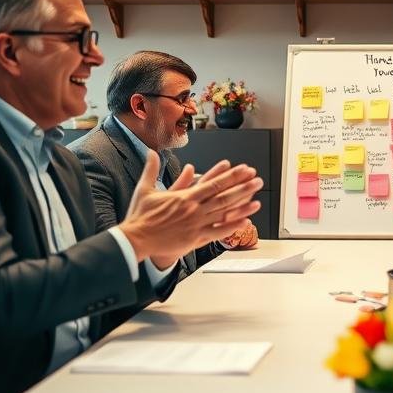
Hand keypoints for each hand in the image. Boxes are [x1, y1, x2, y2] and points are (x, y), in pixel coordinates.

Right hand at [120, 151, 263, 265]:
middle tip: (257, 180)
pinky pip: (218, 233)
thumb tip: (151, 152)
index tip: (243, 170)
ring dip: (242, 206)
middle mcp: (193, 209)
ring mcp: (196, 224)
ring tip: (258, 200)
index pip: (212, 183)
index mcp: (184, 196)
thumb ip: (151, 169)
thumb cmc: (140, 216)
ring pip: (224, 214)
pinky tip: (245, 222)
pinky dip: (232, 227)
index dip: (230, 176)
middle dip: (242, 187)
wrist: (135, 240)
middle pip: (223, 196)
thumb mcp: (145, 189)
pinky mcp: (195, 239)